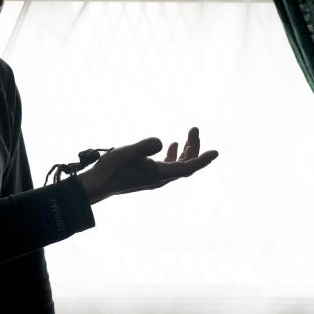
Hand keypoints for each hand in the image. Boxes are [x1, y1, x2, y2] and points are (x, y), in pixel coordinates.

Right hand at [77, 127, 217, 204]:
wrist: (97, 185)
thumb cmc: (109, 169)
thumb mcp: (125, 153)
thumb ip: (143, 147)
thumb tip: (162, 141)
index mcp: (158, 175)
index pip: (188, 168)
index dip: (203, 160)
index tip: (216, 152)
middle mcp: (160, 179)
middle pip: (186, 165)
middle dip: (194, 147)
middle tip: (194, 128)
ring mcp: (155, 178)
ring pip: (179, 165)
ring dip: (186, 150)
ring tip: (188, 134)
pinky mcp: (148, 175)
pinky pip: (169, 166)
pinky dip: (175, 155)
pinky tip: (173, 145)